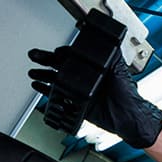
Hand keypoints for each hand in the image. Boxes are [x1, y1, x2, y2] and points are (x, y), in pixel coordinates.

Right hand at [28, 46, 161, 148]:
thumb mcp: (120, 69)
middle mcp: (87, 79)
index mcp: (95, 68)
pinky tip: (40, 88)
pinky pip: (60, 98)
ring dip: (44, 76)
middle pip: (62, 68)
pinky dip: (49, 93)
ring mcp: (81, 92)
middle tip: (35, 57)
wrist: (127, 119)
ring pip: (58, 82)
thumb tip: (104, 42)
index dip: (61, 54)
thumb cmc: (127, 96)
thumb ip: (111, 55)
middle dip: (47, 62)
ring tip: (33, 73)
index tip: (51, 52)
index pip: (74, 57)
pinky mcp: (78, 105)